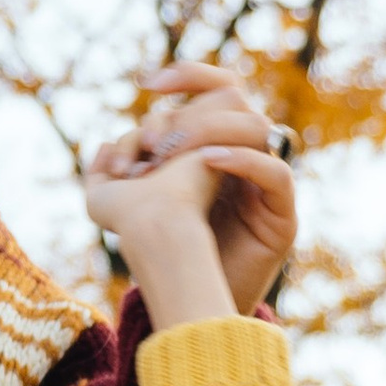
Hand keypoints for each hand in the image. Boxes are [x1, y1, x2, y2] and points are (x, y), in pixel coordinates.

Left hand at [92, 63, 297, 312]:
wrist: (196, 309)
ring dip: (210, 133)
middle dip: (189, 112)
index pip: (216, 90)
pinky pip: (278, 174)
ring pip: (257, 128)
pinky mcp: (281, 218)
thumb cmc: (166, 261)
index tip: (148, 83)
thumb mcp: (128, 212)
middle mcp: (245, 159)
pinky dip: (245, 161)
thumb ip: (115, 179)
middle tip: (154, 142)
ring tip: (170, 153)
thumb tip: (104, 147)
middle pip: (236, 100)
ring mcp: (265, 187)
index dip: (189, 76)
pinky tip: (209, 161)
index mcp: (216, 149)